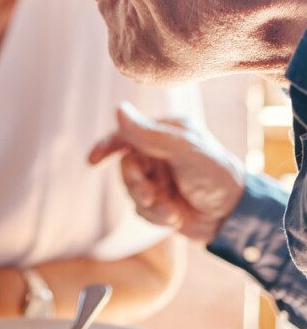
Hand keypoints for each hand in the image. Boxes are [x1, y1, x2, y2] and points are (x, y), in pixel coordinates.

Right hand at [89, 102, 245, 243]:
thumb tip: (118, 110)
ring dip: (147, 203)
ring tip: (169, 211)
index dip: (107, 146)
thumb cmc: (215, 174)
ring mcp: (158, 178)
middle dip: (135, 183)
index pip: (128, 134)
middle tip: (149, 195)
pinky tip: (174, 217)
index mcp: (165, 133)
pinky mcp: (159, 202)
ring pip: (130, 190)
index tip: (93, 160)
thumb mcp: (184, 150)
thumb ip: (150, 134)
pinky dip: (154, 216)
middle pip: (126, 166)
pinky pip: (140, 209)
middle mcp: (158, 154)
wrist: (235, 216)